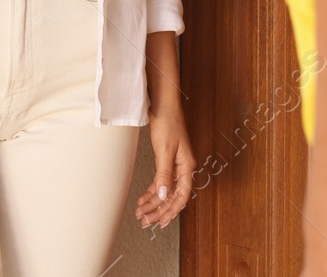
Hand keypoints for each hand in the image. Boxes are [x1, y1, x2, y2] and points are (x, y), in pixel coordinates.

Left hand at [135, 100, 194, 230]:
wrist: (164, 104)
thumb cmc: (168, 123)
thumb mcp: (164, 151)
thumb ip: (164, 175)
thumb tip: (163, 196)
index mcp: (186, 166)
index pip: (181, 196)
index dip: (171, 211)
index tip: (160, 223)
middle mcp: (182, 167)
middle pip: (172, 196)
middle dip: (158, 210)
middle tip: (145, 221)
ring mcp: (175, 164)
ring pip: (164, 190)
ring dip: (153, 203)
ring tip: (140, 212)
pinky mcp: (167, 159)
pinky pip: (160, 181)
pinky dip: (151, 191)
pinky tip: (142, 198)